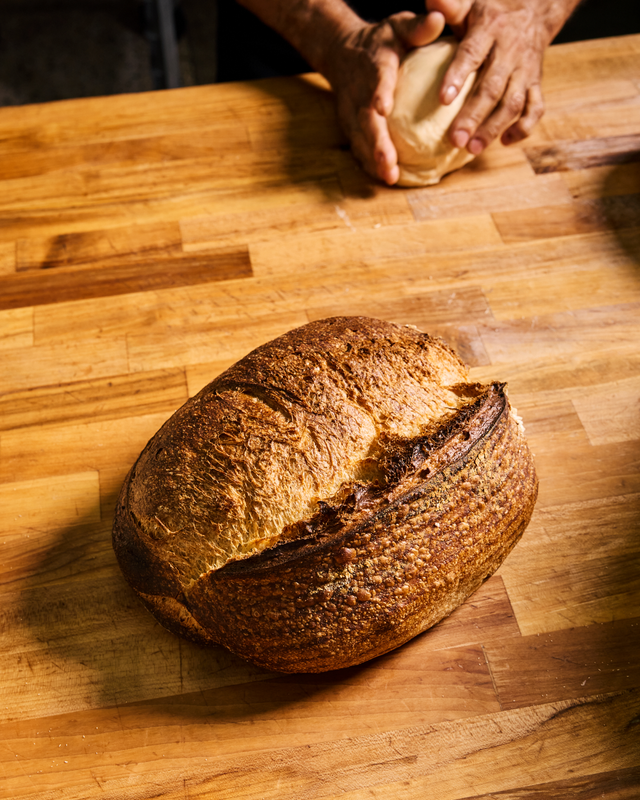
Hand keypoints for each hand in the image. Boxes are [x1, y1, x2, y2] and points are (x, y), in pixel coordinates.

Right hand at [322, 9, 445, 183]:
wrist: (342, 53)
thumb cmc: (381, 42)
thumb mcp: (398, 27)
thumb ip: (418, 27)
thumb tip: (438, 19)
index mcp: (375, 66)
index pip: (376, 80)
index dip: (378, 93)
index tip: (382, 108)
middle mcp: (360, 92)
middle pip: (366, 120)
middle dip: (377, 142)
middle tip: (389, 163)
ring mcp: (351, 112)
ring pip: (360, 139)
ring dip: (373, 159)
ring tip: (389, 177)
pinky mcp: (349, 127)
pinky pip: (359, 147)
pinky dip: (370, 163)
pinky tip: (385, 178)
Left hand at [428, 0, 578, 152]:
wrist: (535, 8)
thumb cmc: (489, 13)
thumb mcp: (469, 4)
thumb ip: (449, 6)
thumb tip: (431, 1)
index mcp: (490, 30)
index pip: (472, 54)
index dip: (458, 75)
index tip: (442, 99)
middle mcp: (510, 51)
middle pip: (492, 87)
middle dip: (473, 116)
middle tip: (454, 140)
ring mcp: (525, 69)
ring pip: (513, 103)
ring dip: (494, 128)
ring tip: (472, 149)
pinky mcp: (536, 83)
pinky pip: (536, 107)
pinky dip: (523, 127)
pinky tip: (504, 142)